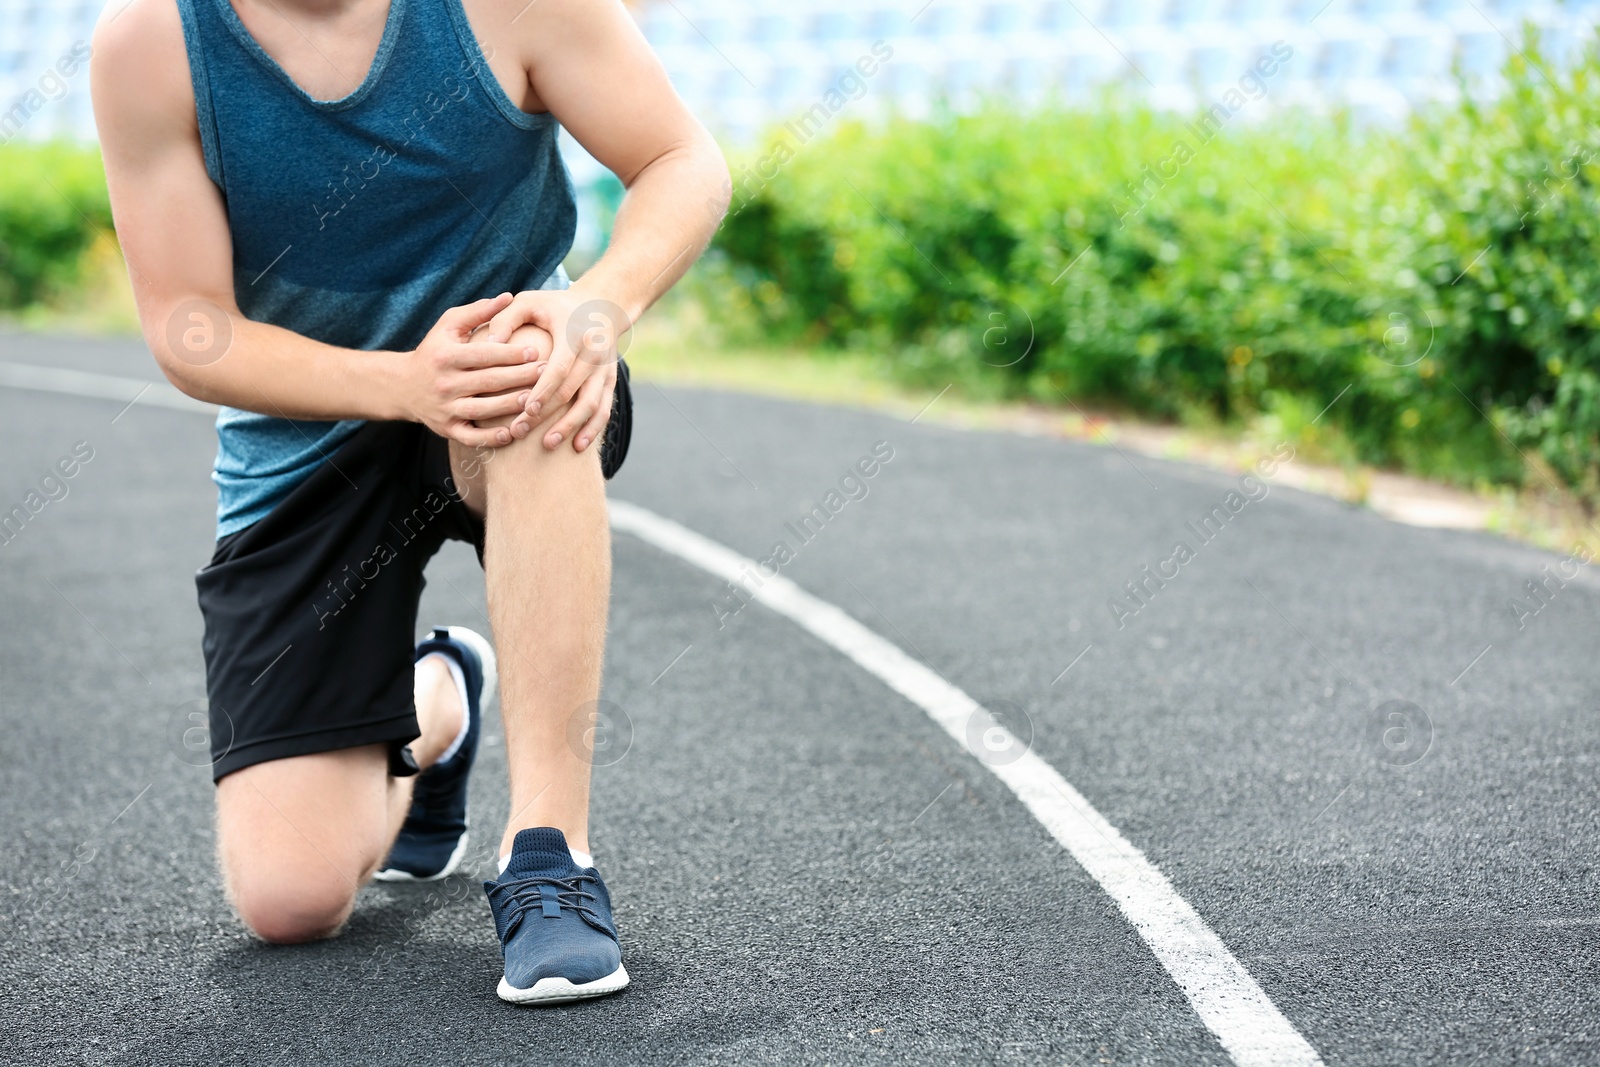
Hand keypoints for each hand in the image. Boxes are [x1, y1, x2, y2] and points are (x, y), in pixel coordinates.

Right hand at [404, 293, 552, 446]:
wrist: (403, 386)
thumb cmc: (435, 350)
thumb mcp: (448, 326)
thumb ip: (479, 312)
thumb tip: (509, 297)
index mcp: (446, 356)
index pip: (483, 354)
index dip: (510, 353)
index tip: (536, 350)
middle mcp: (444, 383)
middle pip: (487, 381)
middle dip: (519, 377)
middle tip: (547, 373)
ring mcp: (445, 408)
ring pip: (482, 410)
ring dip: (509, 407)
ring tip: (535, 402)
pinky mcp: (446, 429)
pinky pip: (470, 437)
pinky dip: (489, 438)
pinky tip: (511, 435)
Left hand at [481, 287, 622, 454]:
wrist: (601, 306)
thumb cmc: (555, 306)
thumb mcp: (529, 301)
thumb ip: (505, 318)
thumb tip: (488, 345)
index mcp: (575, 334)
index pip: (559, 368)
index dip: (543, 392)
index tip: (524, 410)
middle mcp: (594, 354)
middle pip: (571, 391)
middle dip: (547, 415)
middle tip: (520, 432)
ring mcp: (605, 369)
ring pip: (591, 404)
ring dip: (570, 426)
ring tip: (548, 445)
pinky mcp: (610, 381)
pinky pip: (604, 409)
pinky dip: (592, 429)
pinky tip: (577, 447)